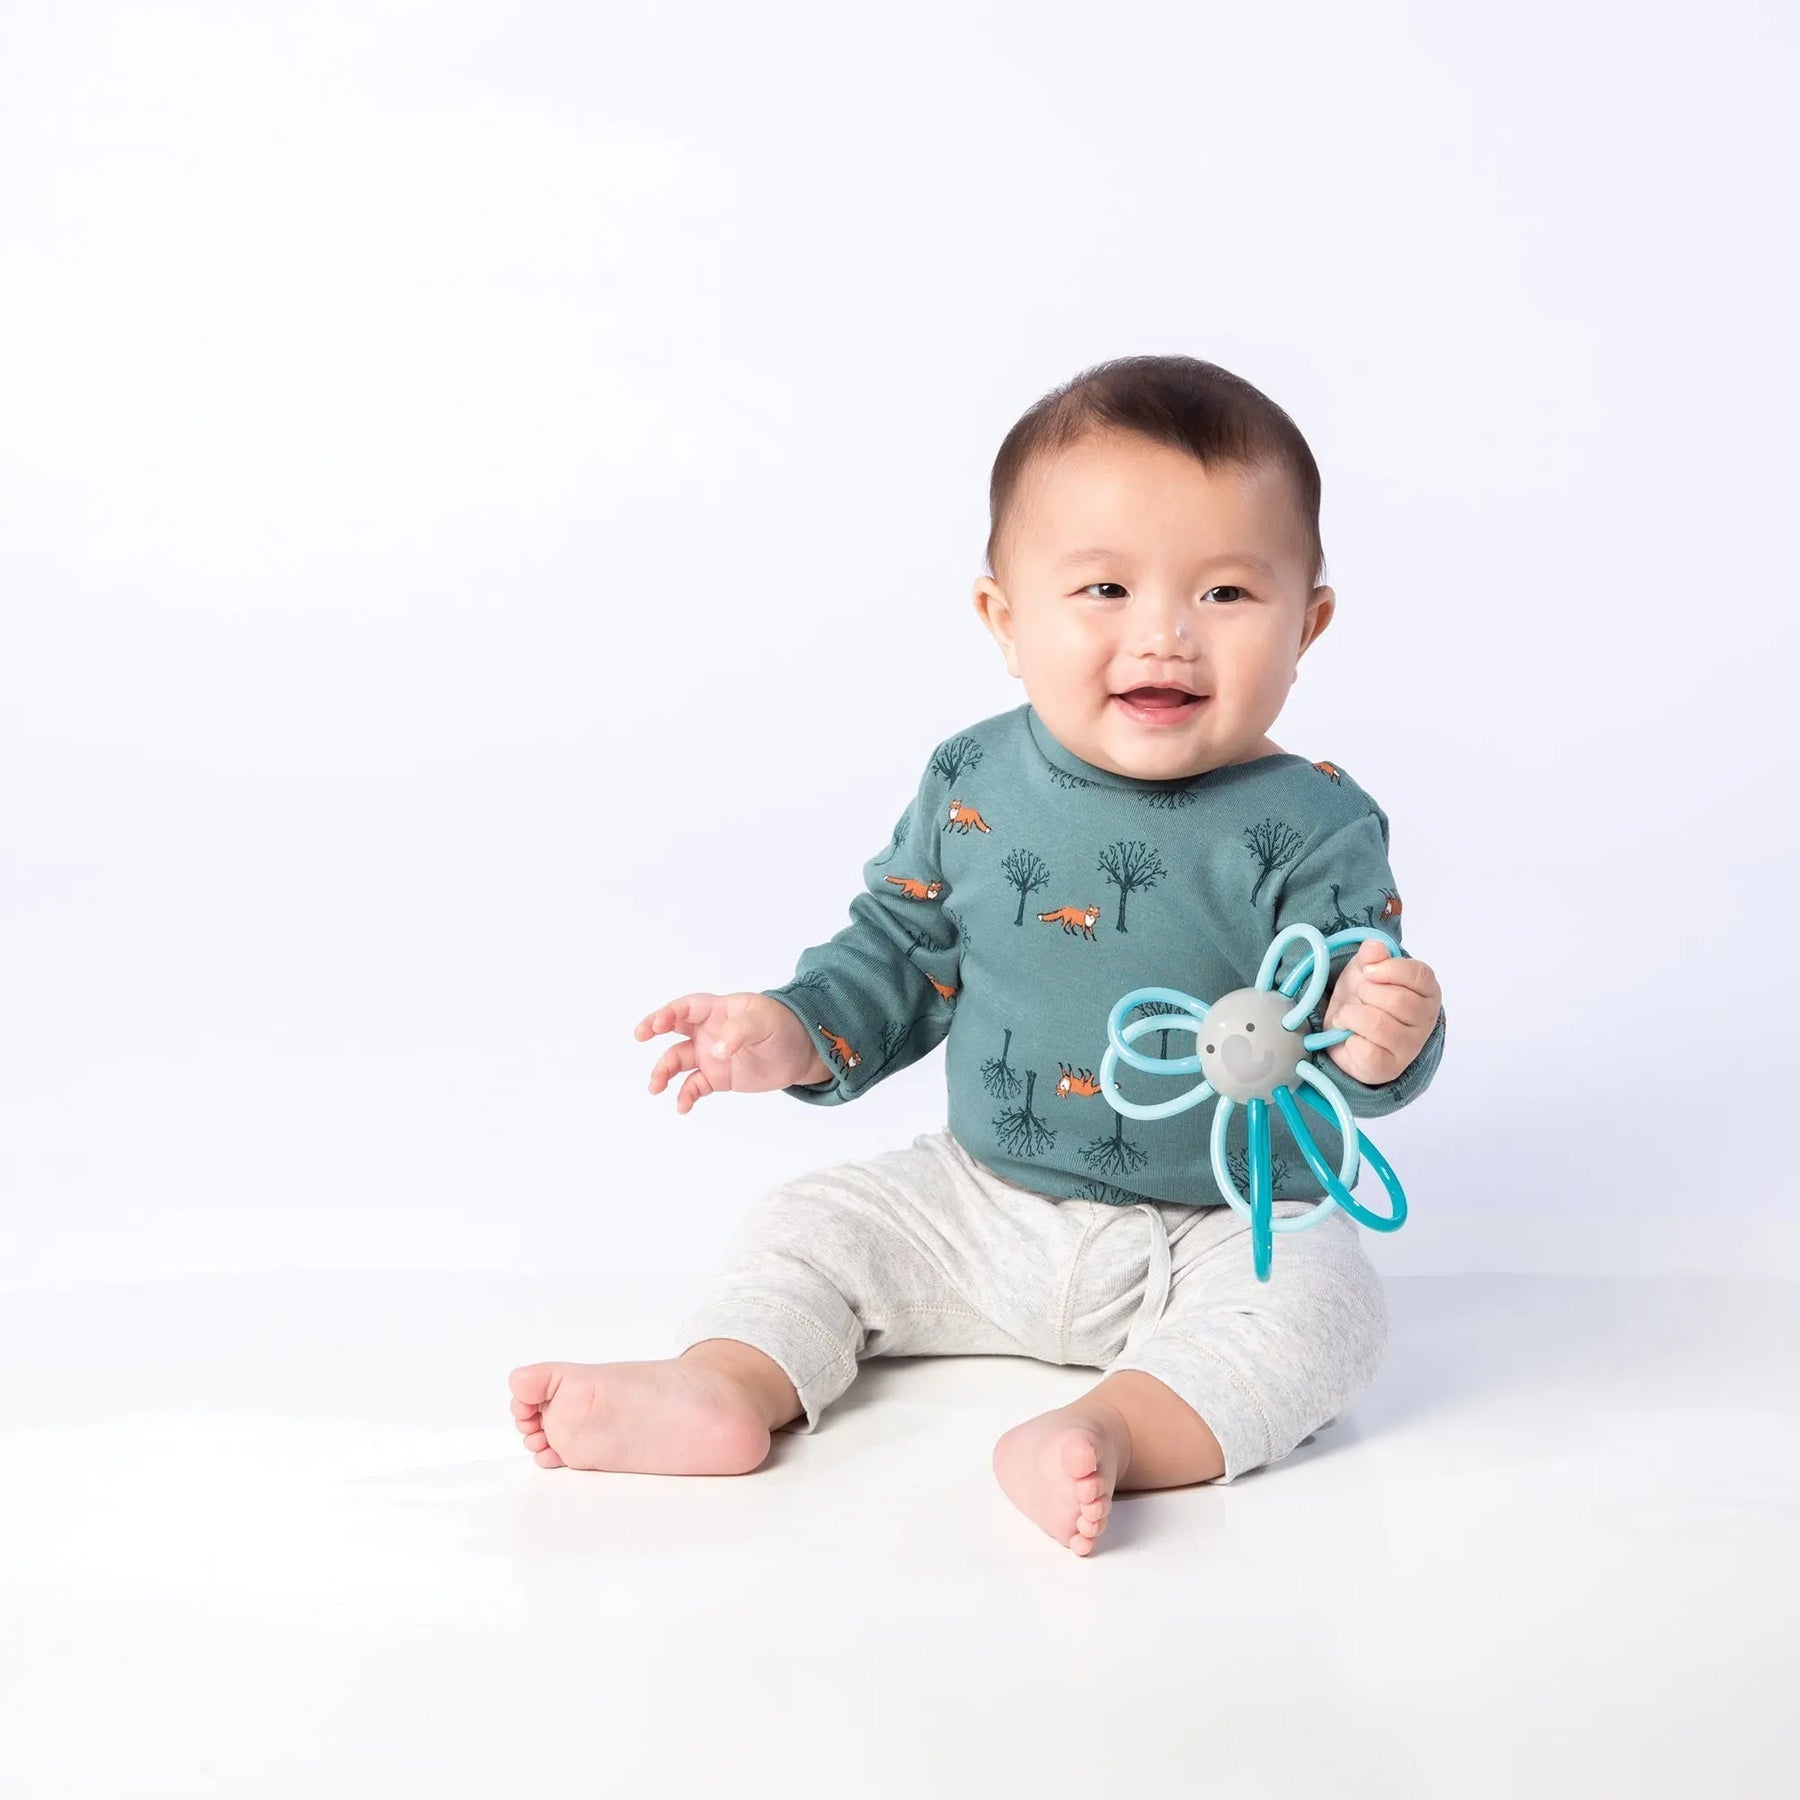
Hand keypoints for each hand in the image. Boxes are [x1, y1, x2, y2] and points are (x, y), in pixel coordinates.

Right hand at [635, 992, 826, 1112]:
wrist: (801, 1052)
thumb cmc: (783, 1025)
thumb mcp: (764, 1021)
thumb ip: (739, 1032)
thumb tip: (715, 1051)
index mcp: (718, 1010)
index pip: (687, 1008)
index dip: (670, 1013)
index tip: (657, 1024)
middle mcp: (708, 1031)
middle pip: (674, 1030)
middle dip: (653, 1030)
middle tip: (640, 1036)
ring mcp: (711, 1055)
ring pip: (678, 1061)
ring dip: (664, 1072)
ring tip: (654, 1086)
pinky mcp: (718, 1077)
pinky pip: (695, 1086)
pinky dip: (686, 1095)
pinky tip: (682, 1106)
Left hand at [1319, 940, 1442, 1087]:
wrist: (1344, 1032)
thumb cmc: (1363, 997)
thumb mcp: (1364, 970)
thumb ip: (1372, 956)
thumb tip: (1374, 946)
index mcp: (1427, 991)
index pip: (1419, 976)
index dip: (1390, 969)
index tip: (1367, 971)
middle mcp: (1425, 1020)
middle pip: (1397, 1000)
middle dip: (1365, 993)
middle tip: (1357, 997)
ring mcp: (1410, 1047)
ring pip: (1379, 1024)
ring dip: (1351, 1015)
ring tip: (1347, 1016)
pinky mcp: (1389, 1068)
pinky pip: (1367, 1051)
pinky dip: (1349, 1039)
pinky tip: (1349, 1036)